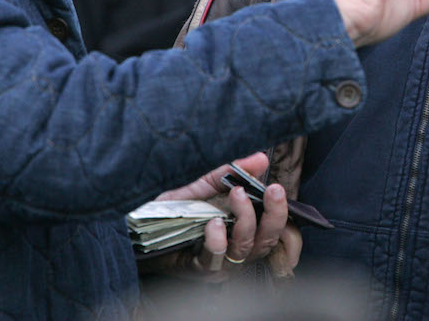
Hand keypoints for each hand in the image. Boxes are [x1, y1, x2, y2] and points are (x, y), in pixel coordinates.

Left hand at [155, 152, 299, 277]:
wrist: (143, 226)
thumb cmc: (179, 209)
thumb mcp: (206, 185)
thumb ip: (233, 172)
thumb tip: (260, 158)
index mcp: (246, 231)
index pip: (279, 233)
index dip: (285, 218)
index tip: (278, 189)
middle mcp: (238, 251)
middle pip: (267, 240)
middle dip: (274, 214)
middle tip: (272, 189)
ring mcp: (220, 264)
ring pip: (245, 249)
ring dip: (245, 220)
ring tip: (236, 195)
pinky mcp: (198, 270)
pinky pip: (215, 260)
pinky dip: (218, 241)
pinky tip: (214, 223)